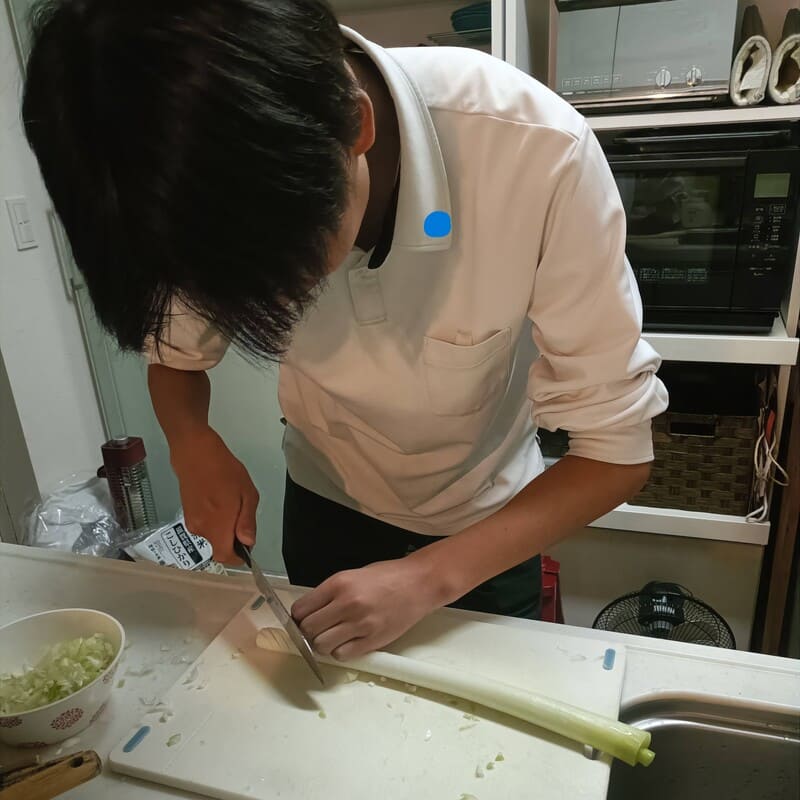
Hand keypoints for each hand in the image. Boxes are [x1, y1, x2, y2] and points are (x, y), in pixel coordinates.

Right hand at [170, 426, 258, 562]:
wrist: (195, 453)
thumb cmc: (225, 470)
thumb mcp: (247, 493)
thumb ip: (247, 521)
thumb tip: (248, 542)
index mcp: (217, 526)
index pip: (225, 557)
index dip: (238, 556)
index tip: (247, 545)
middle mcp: (201, 529)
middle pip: (218, 547)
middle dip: (232, 539)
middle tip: (241, 514)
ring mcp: (191, 522)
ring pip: (212, 535)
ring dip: (223, 527)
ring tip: (230, 502)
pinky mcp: (186, 513)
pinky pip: (204, 525)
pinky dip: (214, 520)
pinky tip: (219, 500)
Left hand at [292, 557, 440, 659]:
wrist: (419, 583)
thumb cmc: (387, 576)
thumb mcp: (353, 575)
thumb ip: (331, 593)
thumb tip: (310, 612)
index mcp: (339, 583)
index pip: (301, 609)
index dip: (298, 617)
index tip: (302, 619)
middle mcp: (347, 604)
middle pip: (308, 629)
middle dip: (307, 632)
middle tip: (317, 630)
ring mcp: (360, 624)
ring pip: (322, 646)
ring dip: (323, 644)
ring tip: (333, 637)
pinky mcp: (373, 640)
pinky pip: (343, 655)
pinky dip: (340, 652)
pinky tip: (347, 642)